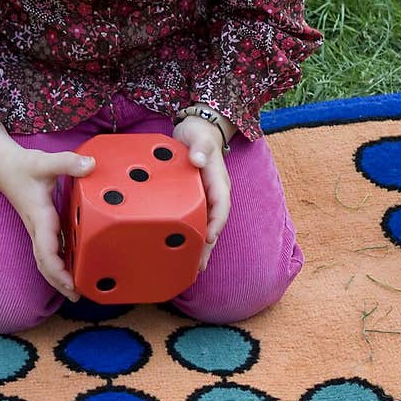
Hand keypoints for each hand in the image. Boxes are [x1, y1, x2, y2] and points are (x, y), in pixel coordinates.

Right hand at [0, 143, 95, 300]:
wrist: (4, 167)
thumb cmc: (24, 167)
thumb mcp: (45, 162)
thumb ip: (67, 163)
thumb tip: (90, 165)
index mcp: (40, 216)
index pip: (46, 249)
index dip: (57, 269)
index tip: (71, 282)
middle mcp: (37, 228)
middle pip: (45, 263)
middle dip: (59, 282)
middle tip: (78, 295)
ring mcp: (37, 230)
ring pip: (45, 261)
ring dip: (58, 278)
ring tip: (76, 291)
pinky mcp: (40, 228)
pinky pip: (48, 252)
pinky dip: (58, 265)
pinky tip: (72, 270)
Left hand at [172, 117, 231, 269]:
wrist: (196, 131)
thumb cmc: (198, 134)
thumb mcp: (199, 136)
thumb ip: (200, 147)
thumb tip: (198, 159)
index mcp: (218, 182)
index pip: (221, 205)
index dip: (216, 222)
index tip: (208, 237)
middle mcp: (213, 194)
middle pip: (213, 223)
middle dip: (207, 246)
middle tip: (198, 267)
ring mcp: (203, 199)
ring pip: (204, 226)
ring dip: (199, 247)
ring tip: (191, 269)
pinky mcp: (192, 201)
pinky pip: (192, 221)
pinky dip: (188, 237)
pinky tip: (179, 252)